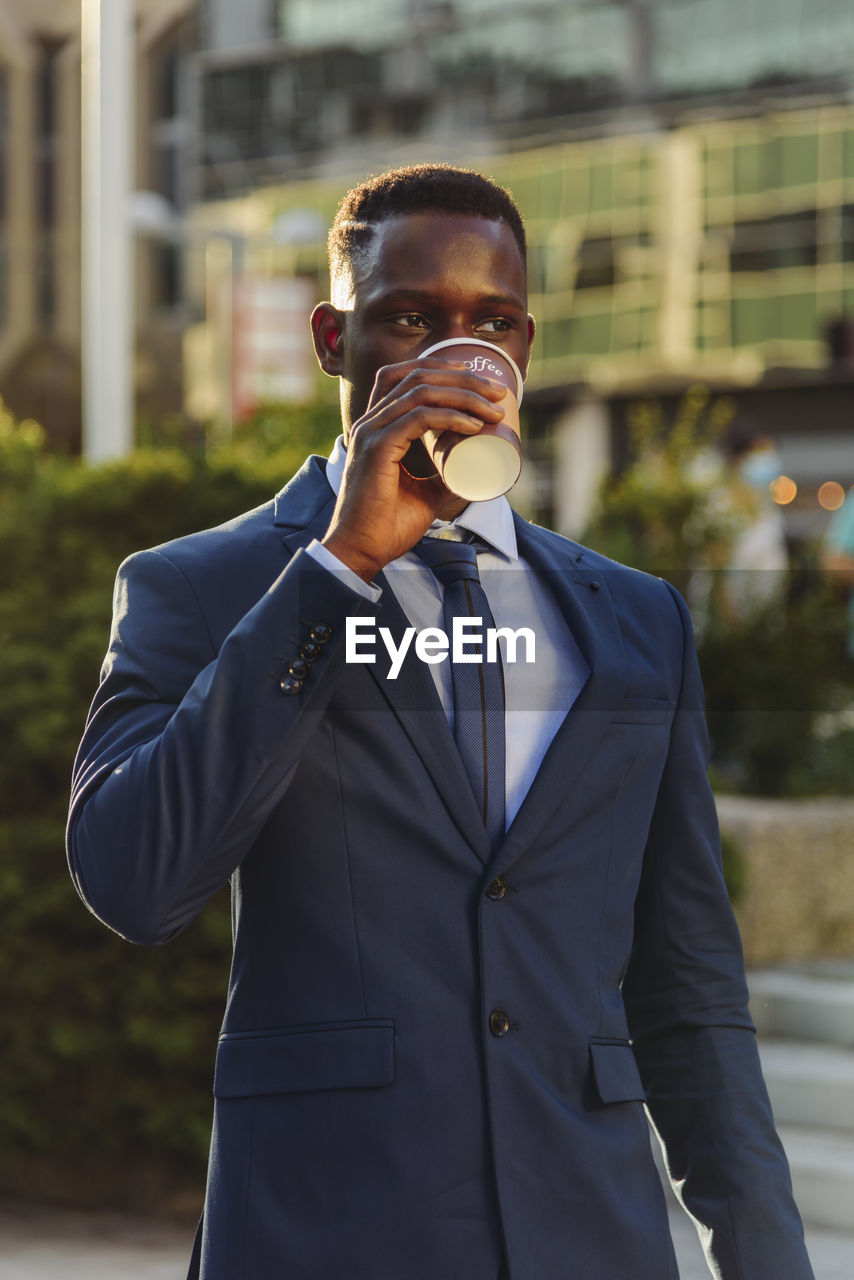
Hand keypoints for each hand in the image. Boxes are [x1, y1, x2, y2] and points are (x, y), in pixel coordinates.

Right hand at [321, 358, 506, 580]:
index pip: (405, 377)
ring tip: (495, 411)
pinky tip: (474, 426)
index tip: (481, 384)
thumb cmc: (387, 526)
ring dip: (464, 395)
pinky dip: (451, 417)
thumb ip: (442, 477)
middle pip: (417, 376)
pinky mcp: (377, 449)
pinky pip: (418, 418)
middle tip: (499, 393)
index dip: (444, 371)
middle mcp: (370, 422)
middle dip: (463, 378)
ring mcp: (372, 433)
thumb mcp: (425, 493)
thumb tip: (472, 470)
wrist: (363, 551)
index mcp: (377, 427)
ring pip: (421, 392)